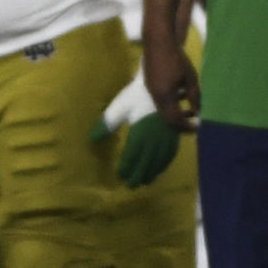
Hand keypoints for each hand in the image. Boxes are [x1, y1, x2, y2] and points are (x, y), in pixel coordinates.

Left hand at [89, 63, 182, 186]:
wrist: (159, 81)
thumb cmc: (136, 94)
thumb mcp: (119, 107)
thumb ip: (107, 124)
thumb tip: (92, 139)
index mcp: (141, 132)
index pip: (133, 155)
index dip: (128, 167)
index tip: (122, 176)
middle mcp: (156, 137)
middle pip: (147, 161)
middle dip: (140, 174)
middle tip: (133, 185)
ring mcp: (167, 135)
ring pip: (160, 159)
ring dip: (153, 171)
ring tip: (146, 181)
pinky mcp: (175, 132)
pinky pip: (171, 151)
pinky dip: (165, 162)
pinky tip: (160, 167)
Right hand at [143, 32, 200, 131]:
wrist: (158, 42)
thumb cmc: (177, 60)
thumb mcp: (190, 79)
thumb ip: (194, 97)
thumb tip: (200, 113)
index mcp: (165, 97)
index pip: (175, 120)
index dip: (186, 126)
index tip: (198, 128)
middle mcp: (155, 96)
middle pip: (167, 118)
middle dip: (181, 123)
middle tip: (194, 124)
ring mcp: (151, 90)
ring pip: (163, 109)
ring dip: (176, 112)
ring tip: (192, 108)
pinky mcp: (150, 84)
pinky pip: (160, 100)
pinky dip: (171, 103)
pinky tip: (182, 94)